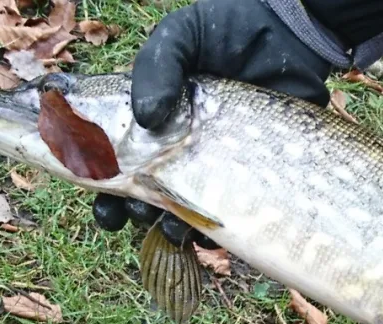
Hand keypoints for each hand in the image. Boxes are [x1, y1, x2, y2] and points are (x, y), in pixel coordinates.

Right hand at [92, 0, 332, 233]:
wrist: (293, 41)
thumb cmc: (230, 30)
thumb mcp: (184, 35)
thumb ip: (158, 66)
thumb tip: (146, 118)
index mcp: (143, 115)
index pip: (103, 150)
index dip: (90, 171)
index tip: (93, 185)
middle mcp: (168, 147)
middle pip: (131, 193)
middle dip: (124, 211)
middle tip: (128, 211)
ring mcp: (203, 168)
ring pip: (170, 214)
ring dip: (162, 227)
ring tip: (169, 224)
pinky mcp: (238, 182)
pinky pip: (217, 221)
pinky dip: (207, 234)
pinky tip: (207, 233)